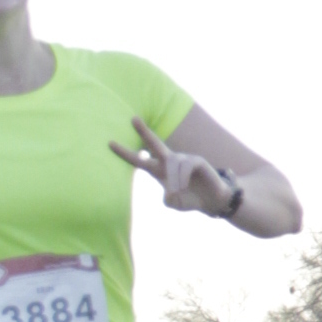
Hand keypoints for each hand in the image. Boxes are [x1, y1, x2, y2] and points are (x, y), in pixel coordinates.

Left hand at [113, 118, 236, 215]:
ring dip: (173, 181)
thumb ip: (168, 199)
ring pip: (172, 165)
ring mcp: (184, 159)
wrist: (212, 201)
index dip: (125, 153)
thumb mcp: (174, 203)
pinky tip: (184, 187)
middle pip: (155, 144)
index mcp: (160, 171)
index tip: (110, 143)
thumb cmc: (190, 199)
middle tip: (133, 119)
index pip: (140, 161)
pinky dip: (182, 179)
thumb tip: (169, 190)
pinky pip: (185, 166)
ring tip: (177, 193)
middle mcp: (170, 161)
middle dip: (144, 132)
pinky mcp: (197, 161)